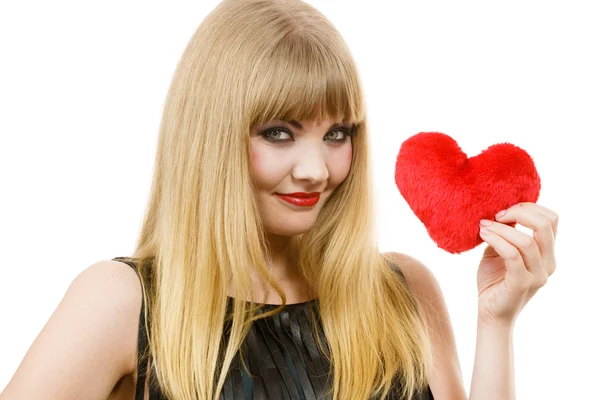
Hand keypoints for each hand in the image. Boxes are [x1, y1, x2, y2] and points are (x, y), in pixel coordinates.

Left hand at [476, 202, 557, 326]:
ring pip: (526, 241)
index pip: (551, 220)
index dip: (529, 208)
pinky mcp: (522, 283)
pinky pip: (513, 255)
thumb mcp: (501, 250)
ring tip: (483, 226)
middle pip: (545, 225)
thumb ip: (507, 233)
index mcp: (547, 253)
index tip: (504, 211)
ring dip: (501, 229)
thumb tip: (502, 211)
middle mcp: (548, 263)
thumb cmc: (494, 280)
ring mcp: (538, 275)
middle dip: (519, 213)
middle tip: (496, 216)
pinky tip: (483, 235)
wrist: (489, 312)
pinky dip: (497, 240)